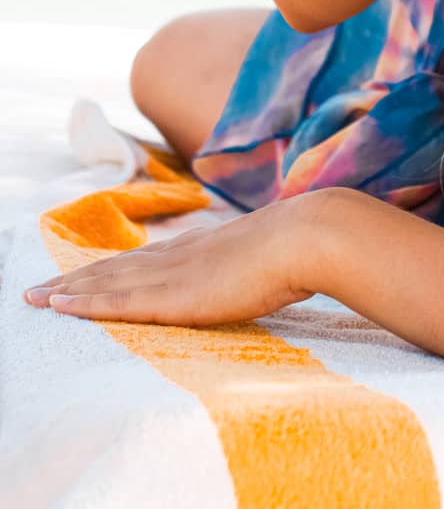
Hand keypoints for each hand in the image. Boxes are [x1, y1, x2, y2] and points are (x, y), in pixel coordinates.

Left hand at [22, 194, 323, 326]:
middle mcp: (179, 255)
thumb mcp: (268, 257)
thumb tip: (265, 270)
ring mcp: (174, 272)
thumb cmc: (298, 249)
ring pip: (107, 282)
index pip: (143, 260)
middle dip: (75, 280)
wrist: (306, 237)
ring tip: (35, 300)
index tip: (81, 276)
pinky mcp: (174, 295)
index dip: (109, 269)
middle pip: (116, 267)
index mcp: (201, 248)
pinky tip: (61, 306)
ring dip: (69, 292)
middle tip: (37, 290)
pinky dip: (86, 303)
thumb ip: (252, 263)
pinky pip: (119, 301)